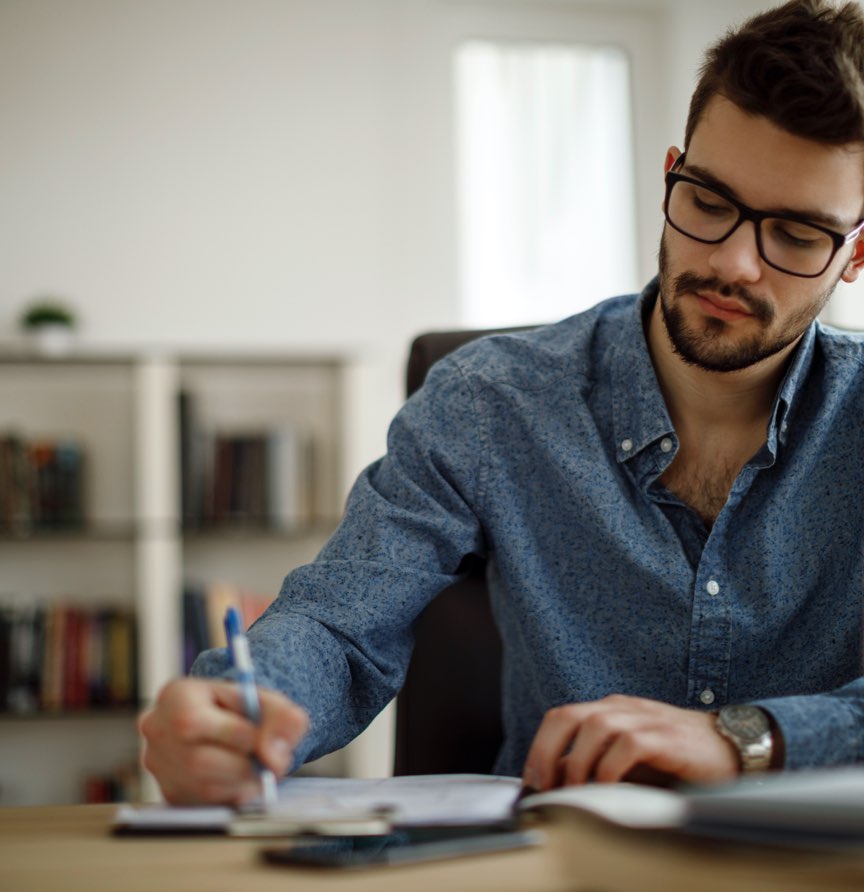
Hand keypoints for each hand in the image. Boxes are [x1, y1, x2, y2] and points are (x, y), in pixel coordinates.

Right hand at [138, 678, 308, 804]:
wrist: (226, 720)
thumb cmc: (242, 707)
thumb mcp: (265, 700)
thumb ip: (281, 718)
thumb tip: (274, 757)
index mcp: (175, 696)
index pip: (192, 722)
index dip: (235, 734)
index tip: (264, 740)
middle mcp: (158, 731)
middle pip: (198, 761)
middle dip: (244, 764)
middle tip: (270, 761)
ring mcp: (159, 766)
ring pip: (204, 787)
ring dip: (242, 782)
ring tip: (259, 766)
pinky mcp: (171, 793)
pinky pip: (205, 804)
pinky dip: (233, 794)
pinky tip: (242, 777)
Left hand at [522, 694, 738, 790]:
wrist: (731, 746)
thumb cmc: (675, 756)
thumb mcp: (628, 757)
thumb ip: (596, 762)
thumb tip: (558, 782)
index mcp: (609, 709)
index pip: (561, 717)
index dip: (540, 747)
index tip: (532, 780)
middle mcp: (622, 708)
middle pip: (568, 716)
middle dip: (547, 750)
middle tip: (545, 785)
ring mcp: (645, 718)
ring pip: (595, 726)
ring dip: (579, 762)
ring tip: (575, 791)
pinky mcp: (666, 736)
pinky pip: (629, 744)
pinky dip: (611, 767)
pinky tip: (608, 787)